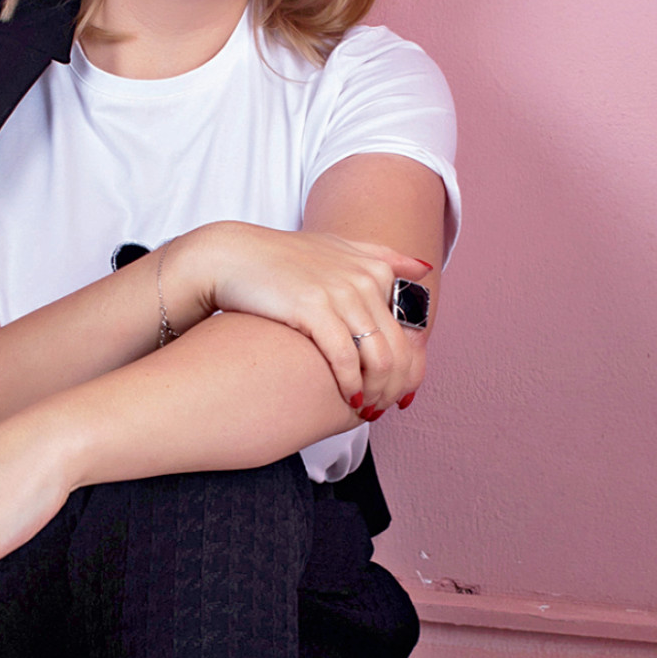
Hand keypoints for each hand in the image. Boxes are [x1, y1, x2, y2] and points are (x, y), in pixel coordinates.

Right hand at [182, 221, 433, 414]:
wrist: (232, 257)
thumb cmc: (282, 260)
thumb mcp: (339, 247)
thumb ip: (382, 257)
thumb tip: (423, 268)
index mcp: (376, 268)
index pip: (412, 330)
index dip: (411, 368)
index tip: (399, 390)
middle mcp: (365, 278)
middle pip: (400, 350)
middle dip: (394, 388)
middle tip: (381, 408)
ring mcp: (341, 293)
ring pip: (380, 358)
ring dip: (376, 392)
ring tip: (365, 409)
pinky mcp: (314, 308)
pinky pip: (346, 359)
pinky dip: (351, 385)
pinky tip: (347, 399)